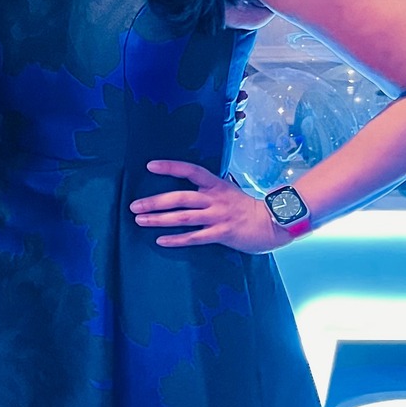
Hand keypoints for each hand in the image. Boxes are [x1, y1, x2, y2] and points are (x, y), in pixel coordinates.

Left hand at [130, 161, 284, 251]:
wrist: (272, 223)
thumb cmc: (246, 206)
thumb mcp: (228, 190)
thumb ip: (209, 186)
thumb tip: (189, 179)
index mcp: (216, 185)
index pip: (191, 171)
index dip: (171, 167)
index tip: (150, 166)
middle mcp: (215, 199)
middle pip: (180, 197)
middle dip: (155, 201)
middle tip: (134, 206)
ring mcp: (218, 216)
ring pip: (183, 217)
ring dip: (159, 219)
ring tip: (140, 220)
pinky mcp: (221, 234)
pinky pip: (195, 237)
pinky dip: (176, 239)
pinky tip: (160, 240)